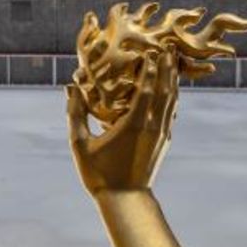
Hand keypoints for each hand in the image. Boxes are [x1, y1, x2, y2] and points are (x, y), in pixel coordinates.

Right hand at [65, 46, 178, 195]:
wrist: (125, 199)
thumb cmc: (99, 174)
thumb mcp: (81, 145)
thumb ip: (76, 114)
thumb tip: (71, 88)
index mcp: (133, 125)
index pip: (146, 90)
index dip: (151, 70)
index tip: (152, 51)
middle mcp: (152, 126)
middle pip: (165, 91)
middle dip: (168, 68)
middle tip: (170, 47)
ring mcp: (161, 134)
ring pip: (171, 101)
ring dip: (173, 80)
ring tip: (174, 62)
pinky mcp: (164, 141)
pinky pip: (170, 112)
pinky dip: (172, 97)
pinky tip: (172, 89)